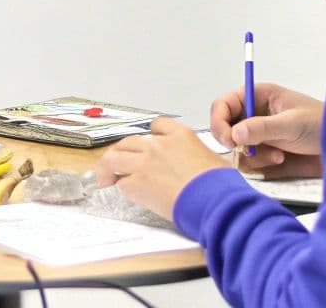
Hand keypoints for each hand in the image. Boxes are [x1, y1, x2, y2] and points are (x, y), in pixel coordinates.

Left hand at [95, 117, 232, 221]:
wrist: (213, 200)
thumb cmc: (219, 183)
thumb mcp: (213, 160)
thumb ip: (198, 157)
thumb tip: (200, 167)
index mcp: (180, 135)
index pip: (157, 125)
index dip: (150, 136)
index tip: (148, 145)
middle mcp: (158, 145)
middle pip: (129, 141)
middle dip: (122, 151)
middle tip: (119, 163)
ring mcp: (144, 162)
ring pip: (114, 157)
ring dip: (108, 167)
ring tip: (106, 177)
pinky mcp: (136, 183)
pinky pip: (119, 182)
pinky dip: (117, 186)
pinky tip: (118, 192)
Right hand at [210, 82, 324, 178]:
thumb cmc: (321, 124)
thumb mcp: (292, 124)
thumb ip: (263, 128)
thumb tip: (234, 133)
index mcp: (258, 96)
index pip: (223, 105)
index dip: (219, 121)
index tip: (228, 140)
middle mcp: (253, 114)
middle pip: (224, 128)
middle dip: (233, 142)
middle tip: (247, 151)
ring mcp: (257, 134)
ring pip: (235, 148)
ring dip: (252, 156)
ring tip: (277, 156)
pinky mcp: (263, 152)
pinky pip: (247, 162)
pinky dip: (260, 164)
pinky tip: (280, 160)